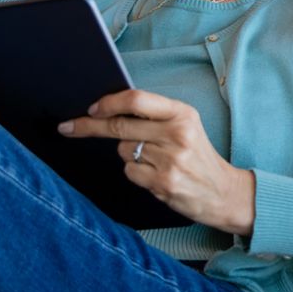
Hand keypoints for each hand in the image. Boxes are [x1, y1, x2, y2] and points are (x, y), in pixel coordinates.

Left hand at [58, 89, 255, 234]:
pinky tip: (155, 175)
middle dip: (89, 125)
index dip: (109, 102)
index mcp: (182, 113)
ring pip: (123, 150)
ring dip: (128, 153)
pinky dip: (135, 172)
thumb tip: (109, 109)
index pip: (136, 99)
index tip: (91, 107)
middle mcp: (177, 134)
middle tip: (69, 126)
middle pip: (120, 125)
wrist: (223, 192)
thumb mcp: (186, 125)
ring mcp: (170, 161)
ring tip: (153, 159)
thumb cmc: (198, 155)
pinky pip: (129, 172)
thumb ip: (154, 116)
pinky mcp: (163, 184)